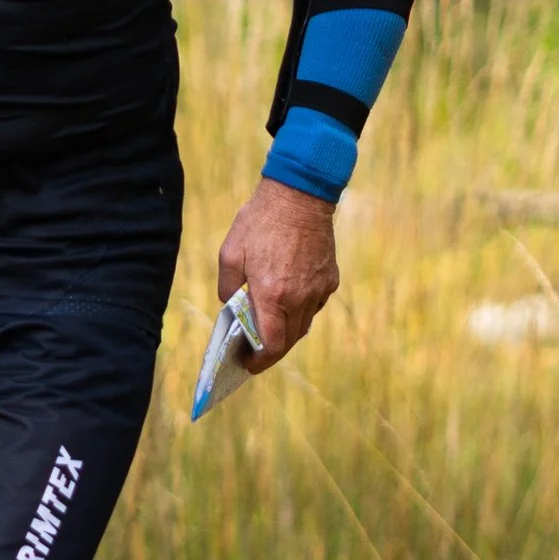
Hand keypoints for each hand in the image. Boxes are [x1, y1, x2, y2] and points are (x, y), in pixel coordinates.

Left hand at [217, 176, 338, 367]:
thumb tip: (231, 308)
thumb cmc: (260, 222)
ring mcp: (318, 290)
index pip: (271, 345)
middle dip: (271, 350)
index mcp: (273, 295)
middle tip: (255, 351)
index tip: (248, 364)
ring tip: (268, 327)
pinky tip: (286, 300)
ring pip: (303, 325)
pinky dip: (300, 310)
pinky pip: (314, 306)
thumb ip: (228, 288)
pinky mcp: (330, 279)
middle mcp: (299, 298)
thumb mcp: (230, 254)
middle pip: (289, 341)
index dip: (259, 361)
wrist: (300, 195)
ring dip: (286, 331)